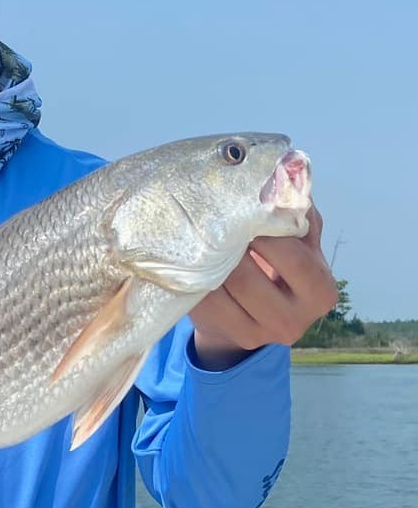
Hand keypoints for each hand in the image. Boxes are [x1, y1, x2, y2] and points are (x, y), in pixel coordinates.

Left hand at [190, 203, 337, 369]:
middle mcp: (296, 320)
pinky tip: (187, 261)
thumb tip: (280, 169)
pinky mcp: (231, 338)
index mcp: (320, 289)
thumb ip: (294, 208)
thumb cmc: (275, 260)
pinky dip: (192, 279)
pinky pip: (203, 304)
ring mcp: (261, 335)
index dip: (261, 230)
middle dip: (224, 247)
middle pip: (248, 278)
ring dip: (203, 261)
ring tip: (194, 236)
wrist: (251, 307)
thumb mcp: (295, 237)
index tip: (238, 209)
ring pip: (220, 291)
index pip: (290, 256)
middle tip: (207, 221)